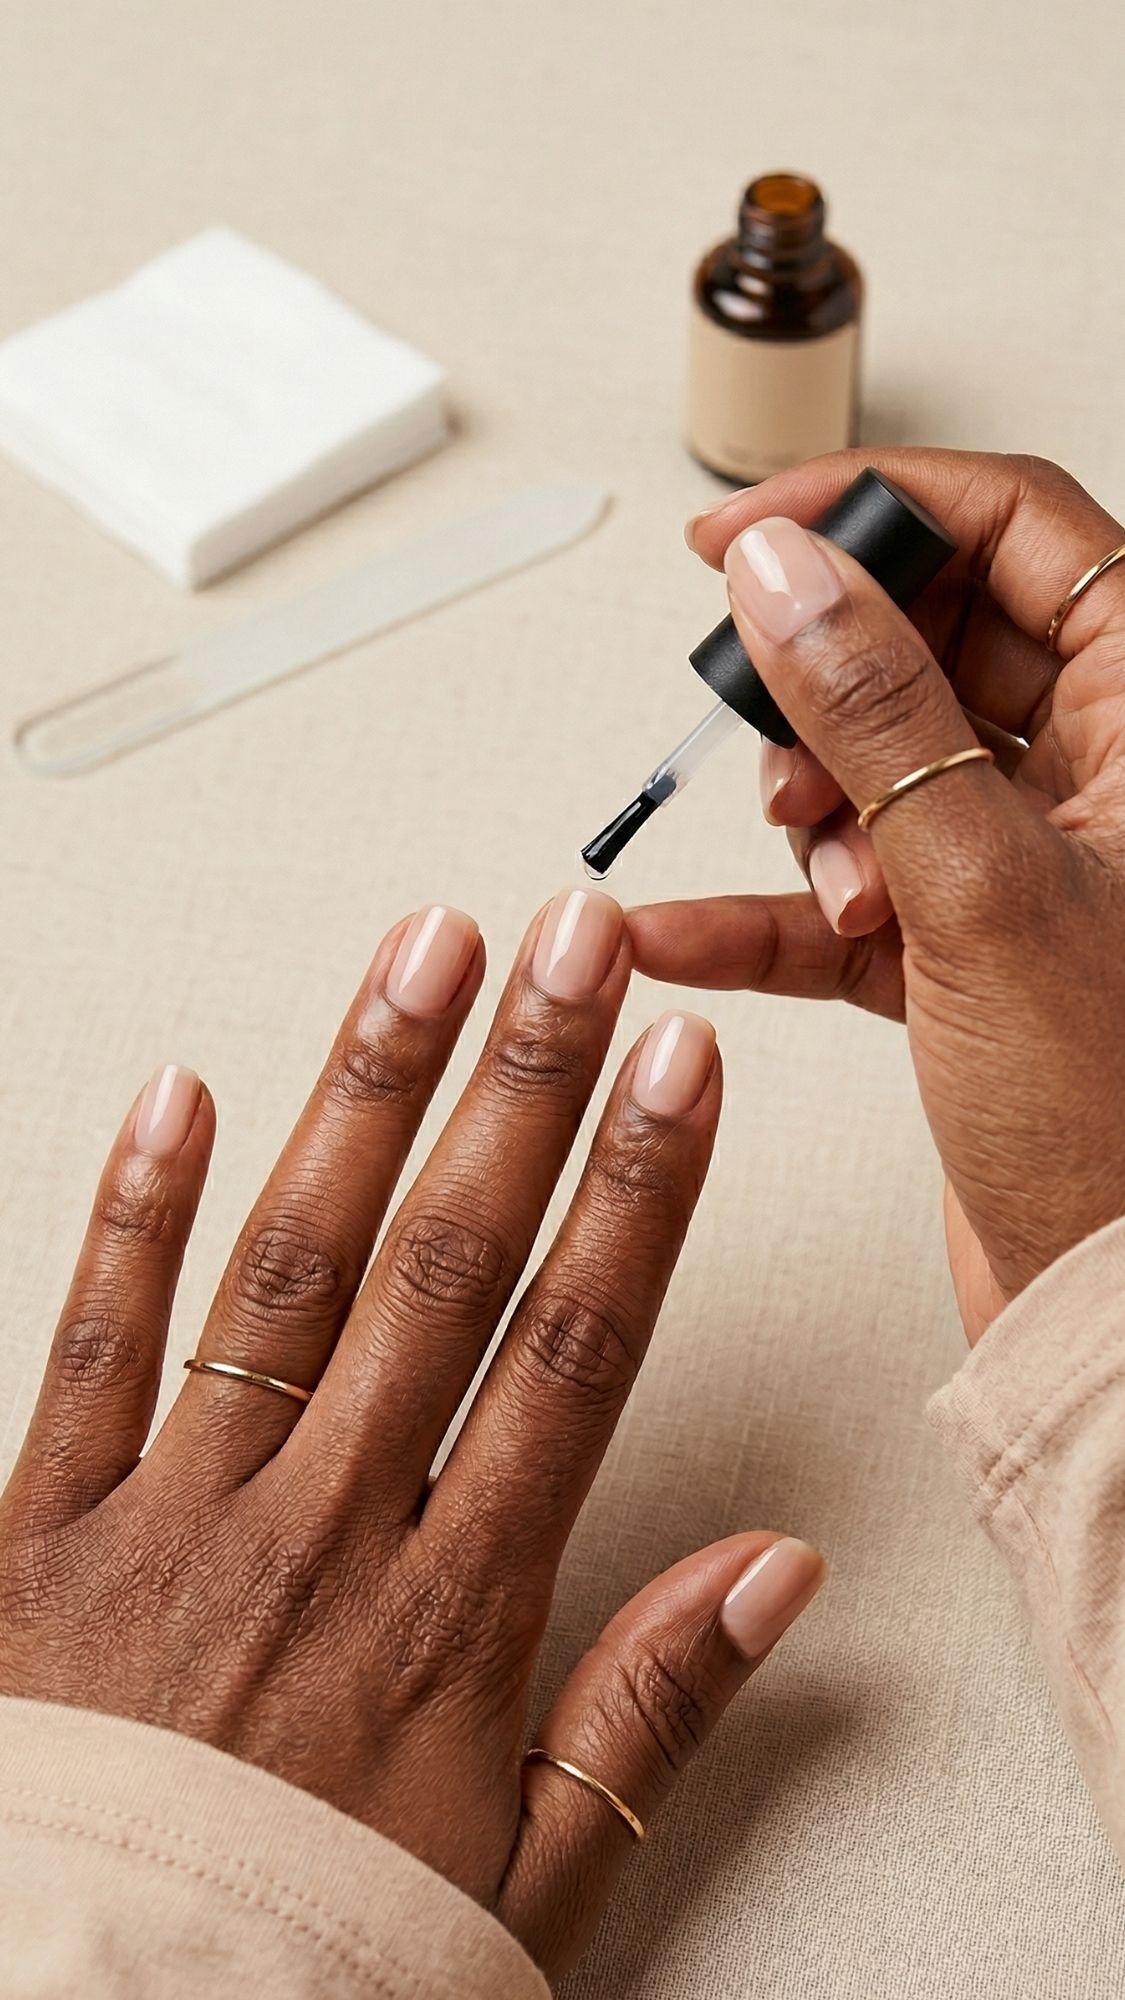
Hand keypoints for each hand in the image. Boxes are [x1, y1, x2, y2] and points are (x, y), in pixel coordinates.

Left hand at [0, 891, 822, 1979]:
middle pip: (445, 1266)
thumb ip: (647, 1713)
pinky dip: (131, 1212)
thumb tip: (771, 1574)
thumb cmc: (303, 1959)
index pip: (570, 1349)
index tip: (676, 1071)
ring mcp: (171, 1521)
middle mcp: (317, 1537)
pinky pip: (88, 1344)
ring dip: (360, 1096)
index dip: (635, 1190)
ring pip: (285, 1267)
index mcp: (445, 1616)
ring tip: (415, 959)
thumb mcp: (526, 1886)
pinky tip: (174, 1094)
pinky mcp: (36, 1532)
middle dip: (519, 1084)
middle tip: (564, 946)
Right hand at [630, 449, 1124, 1343]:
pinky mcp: (969, 954)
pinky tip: (680, 934)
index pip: (1019, 530)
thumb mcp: (984, 888)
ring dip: (813, 815)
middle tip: (772, 722)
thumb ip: (876, 715)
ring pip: (882, 767)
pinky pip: (846, 896)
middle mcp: (1106, 779)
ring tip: (826, 878)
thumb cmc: (1122, 1126)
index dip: (877, 507)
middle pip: (934, 646)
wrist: (1118, 1317)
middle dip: (830, 689)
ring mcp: (1033, 865)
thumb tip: (788, 568)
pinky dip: (765, 916)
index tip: (750, 530)